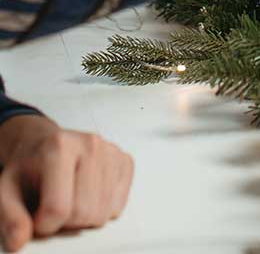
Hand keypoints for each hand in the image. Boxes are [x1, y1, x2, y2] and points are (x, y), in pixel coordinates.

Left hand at [0, 115, 133, 250]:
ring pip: (102, 213)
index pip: (58, 208)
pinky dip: (102, 210)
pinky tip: (87, 196)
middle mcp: (89, 144)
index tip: (36, 218)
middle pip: (84, 212)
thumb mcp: (7, 190)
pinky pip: (118, 206)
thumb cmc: (28, 168)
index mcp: (58, 147)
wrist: (44, 144)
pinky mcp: (124, 161)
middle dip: (65, 222)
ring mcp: (109, 151)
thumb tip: (19, 240)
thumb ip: (10, 217)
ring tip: (69, 201)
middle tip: (53, 208)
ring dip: (83, 219)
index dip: (43, 225)